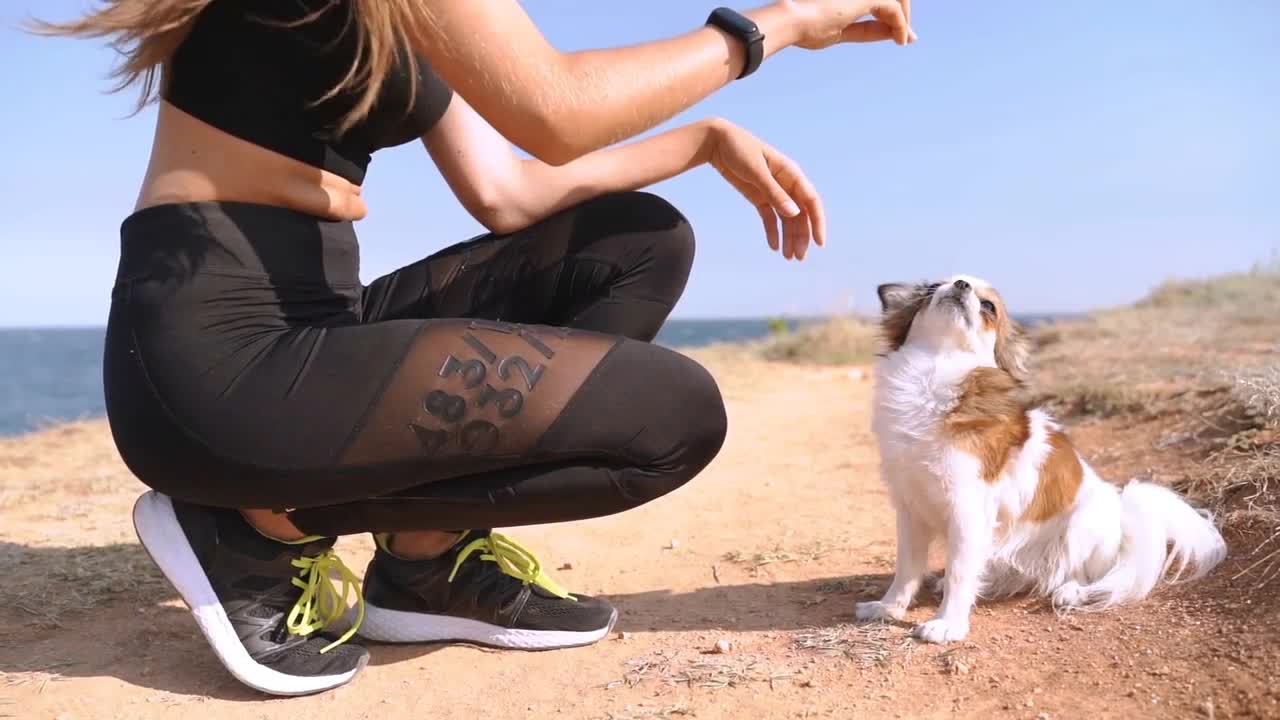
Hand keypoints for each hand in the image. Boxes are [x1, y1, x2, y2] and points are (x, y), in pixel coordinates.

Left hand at [704, 119, 825, 260]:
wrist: (718, 143)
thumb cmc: (739, 150)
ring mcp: (773, 192)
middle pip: (800, 214)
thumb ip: (774, 192)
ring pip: (786, 219)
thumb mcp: (756, 171)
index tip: (819, 242)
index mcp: (791, 174)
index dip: (818, 222)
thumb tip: (794, 213)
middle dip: (801, 236)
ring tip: (788, 257)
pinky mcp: (759, 197)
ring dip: (789, 237)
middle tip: (798, 257)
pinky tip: (774, 247)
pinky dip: (773, 232)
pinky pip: (770, 218)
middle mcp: (786, 184)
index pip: (811, 201)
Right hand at [777, 0, 915, 49]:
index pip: (880, 1)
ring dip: (904, 17)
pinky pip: (893, 8)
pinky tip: (900, 39)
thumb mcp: (843, 30)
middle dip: (902, 12)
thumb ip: (868, 29)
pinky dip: (901, 24)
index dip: (893, 16)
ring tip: (903, 38)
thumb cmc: (807, 27)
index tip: (900, 35)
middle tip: (905, 37)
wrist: (791, 20)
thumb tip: (893, 33)